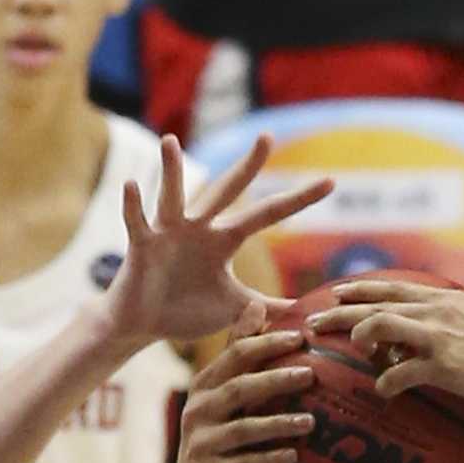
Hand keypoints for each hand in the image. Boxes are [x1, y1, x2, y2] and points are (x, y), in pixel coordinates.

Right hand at [105, 136, 332, 348]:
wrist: (144, 324)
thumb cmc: (186, 311)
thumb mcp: (235, 309)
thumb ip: (268, 309)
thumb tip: (304, 317)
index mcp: (224, 240)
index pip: (267, 215)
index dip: (297, 200)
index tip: (331, 182)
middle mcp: (200, 228)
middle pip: (227, 191)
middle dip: (247, 167)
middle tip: (268, 137)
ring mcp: (169, 233)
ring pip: (172, 196)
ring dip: (172, 171)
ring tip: (170, 142)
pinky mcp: (142, 246)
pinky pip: (137, 221)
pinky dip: (133, 204)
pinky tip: (132, 185)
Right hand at [174, 307, 315, 462]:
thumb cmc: (223, 443)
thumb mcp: (226, 399)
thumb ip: (239, 356)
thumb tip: (256, 305)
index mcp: (204, 387)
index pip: (235, 356)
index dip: (267, 344)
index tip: (301, 336)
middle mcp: (197, 411)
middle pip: (239, 387)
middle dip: (275, 378)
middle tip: (311, 373)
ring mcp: (200, 444)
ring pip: (244, 428)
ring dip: (279, 423)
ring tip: (311, 422)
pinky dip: (269, 459)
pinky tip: (294, 456)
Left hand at [309, 272, 463, 412]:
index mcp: (449, 300)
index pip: (396, 290)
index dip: (364, 289)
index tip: (338, 291)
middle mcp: (439, 312)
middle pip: (379, 305)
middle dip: (342, 310)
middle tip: (312, 320)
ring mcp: (439, 338)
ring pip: (382, 327)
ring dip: (358, 335)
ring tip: (346, 347)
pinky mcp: (443, 367)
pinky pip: (402, 374)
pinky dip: (387, 383)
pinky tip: (382, 392)